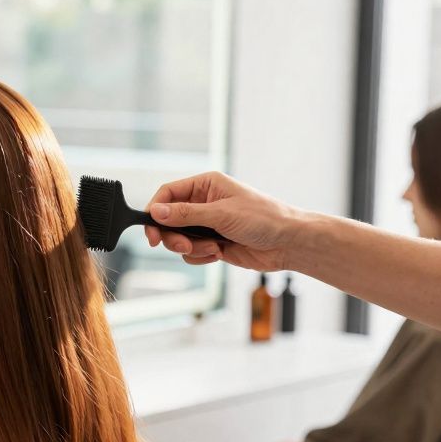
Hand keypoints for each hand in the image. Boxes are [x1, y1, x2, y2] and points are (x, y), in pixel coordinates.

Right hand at [143, 171, 302, 271]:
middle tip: (183, 246)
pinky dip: (200, 256)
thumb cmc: (264, 219)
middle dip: (173, 235)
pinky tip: (219, 254)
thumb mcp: (222, 214)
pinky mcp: (212, 243)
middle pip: (168, 219)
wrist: (289, 243)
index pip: (168, 193)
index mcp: (206, 185)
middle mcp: (204, 202)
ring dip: (190, 248)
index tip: (151, 231)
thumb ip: (186, 214)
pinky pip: (191, 253)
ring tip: (212, 249)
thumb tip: (155, 212)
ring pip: (178, 238)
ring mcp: (207, 224)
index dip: (155, 211)